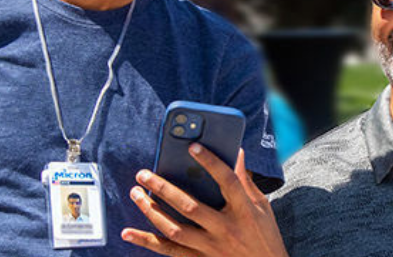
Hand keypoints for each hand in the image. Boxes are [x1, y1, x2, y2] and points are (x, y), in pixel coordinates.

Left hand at [121, 145, 288, 256]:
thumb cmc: (265, 236)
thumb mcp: (261, 206)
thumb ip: (245, 180)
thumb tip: (237, 151)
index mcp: (244, 211)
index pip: (227, 182)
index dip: (211, 163)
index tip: (192, 146)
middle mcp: (225, 230)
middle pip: (190, 207)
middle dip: (164, 189)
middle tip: (143, 173)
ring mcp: (211, 248)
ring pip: (174, 230)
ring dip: (151, 211)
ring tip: (135, 193)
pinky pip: (169, 251)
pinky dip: (146, 242)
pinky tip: (128, 233)